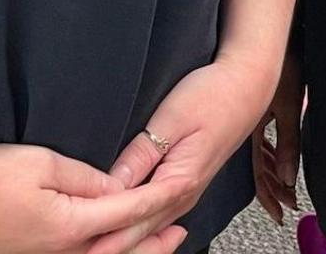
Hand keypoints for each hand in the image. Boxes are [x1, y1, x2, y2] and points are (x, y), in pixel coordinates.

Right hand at [0, 143, 191, 253]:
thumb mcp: (40, 163)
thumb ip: (84, 177)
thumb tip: (113, 186)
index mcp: (70, 226)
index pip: (127, 212)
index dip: (157, 200)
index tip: (181, 190)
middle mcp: (63, 252)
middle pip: (120, 249)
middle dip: (154, 242)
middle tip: (180, 233)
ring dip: (132, 251)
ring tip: (157, 242)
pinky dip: (104, 253)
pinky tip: (109, 246)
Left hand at [97, 55, 274, 251]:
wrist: (246, 87)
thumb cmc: (212, 96)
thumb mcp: (171, 120)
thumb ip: (141, 154)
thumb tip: (111, 184)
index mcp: (178, 182)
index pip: (134, 217)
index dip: (104, 232)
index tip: (79, 240)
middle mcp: (184, 196)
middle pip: (141, 232)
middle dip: (110, 244)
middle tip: (80, 250)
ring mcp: (186, 193)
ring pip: (150, 229)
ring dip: (122, 240)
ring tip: (93, 247)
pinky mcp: (186, 186)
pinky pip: (158, 218)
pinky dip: (137, 230)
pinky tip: (122, 233)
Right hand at [251, 50, 302, 224]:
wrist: (265, 36)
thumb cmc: (282, 66)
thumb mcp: (290, 107)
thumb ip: (290, 143)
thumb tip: (289, 176)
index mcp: (254, 132)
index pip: (260, 173)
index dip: (269, 194)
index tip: (279, 211)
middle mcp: (246, 130)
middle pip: (258, 168)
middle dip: (271, 188)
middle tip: (283, 205)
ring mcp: (245, 120)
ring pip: (257, 154)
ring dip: (270, 173)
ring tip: (282, 187)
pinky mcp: (247, 109)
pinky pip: (257, 139)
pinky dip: (267, 153)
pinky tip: (272, 157)